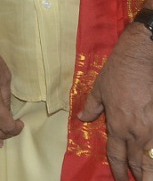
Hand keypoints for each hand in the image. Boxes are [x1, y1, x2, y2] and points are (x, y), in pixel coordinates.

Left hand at [78, 21, 152, 180]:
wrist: (141, 59)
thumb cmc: (118, 73)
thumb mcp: (99, 89)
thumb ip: (92, 108)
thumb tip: (82, 118)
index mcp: (118, 126)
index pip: (117, 155)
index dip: (118, 171)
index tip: (120, 180)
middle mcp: (136, 131)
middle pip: (138, 161)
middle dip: (139, 175)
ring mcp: (152, 127)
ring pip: (151, 155)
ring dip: (150, 169)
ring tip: (147, 178)